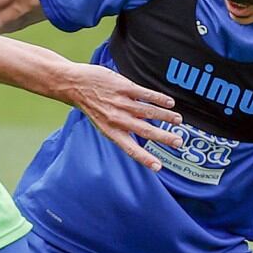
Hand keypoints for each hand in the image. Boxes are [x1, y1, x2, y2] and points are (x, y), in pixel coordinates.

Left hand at [63, 65, 184, 170]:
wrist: (74, 85)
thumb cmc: (90, 105)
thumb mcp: (103, 123)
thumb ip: (121, 129)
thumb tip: (141, 133)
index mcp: (112, 131)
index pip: (131, 149)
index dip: (145, 159)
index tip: (158, 167)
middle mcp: (117, 119)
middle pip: (146, 131)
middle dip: (164, 137)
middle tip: (178, 142)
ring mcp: (121, 103)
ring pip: (149, 112)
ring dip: (166, 116)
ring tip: (178, 120)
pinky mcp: (123, 87)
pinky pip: (145, 94)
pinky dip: (159, 99)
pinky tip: (170, 103)